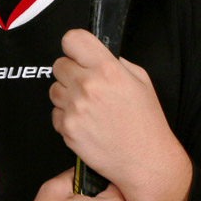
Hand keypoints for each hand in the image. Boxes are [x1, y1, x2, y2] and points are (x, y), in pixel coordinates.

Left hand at [49, 29, 191, 200]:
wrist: (145, 161)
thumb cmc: (146, 123)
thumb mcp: (141, 81)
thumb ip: (116, 63)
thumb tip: (95, 57)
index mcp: (108, 69)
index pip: (72, 39)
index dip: (74, 47)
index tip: (78, 55)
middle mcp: (89, 85)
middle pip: (58, 64)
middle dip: (70, 73)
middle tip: (86, 86)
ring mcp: (75, 108)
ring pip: (54, 90)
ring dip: (66, 96)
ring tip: (88, 108)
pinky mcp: (67, 128)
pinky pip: (55, 114)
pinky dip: (66, 118)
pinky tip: (86, 124)